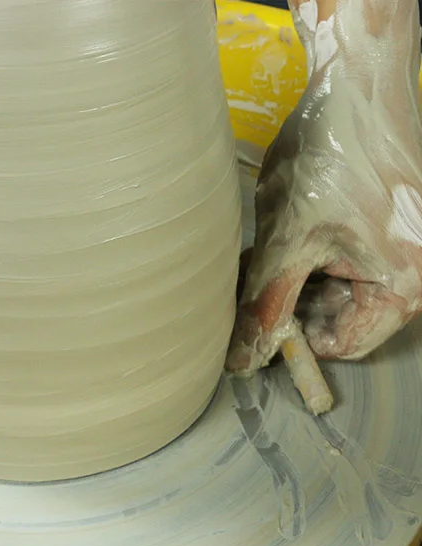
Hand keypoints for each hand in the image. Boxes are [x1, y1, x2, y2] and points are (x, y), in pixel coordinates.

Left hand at [226, 0, 421, 373]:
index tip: (256, 319)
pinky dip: (310, 258)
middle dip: (293, 304)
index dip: (294, 338)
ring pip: (335, 292)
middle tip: (255, 280)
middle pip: (339, 319)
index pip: (342, 345)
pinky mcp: (385, 228)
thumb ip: (266, 308)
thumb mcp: (287, 244)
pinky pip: (344, 263)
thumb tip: (241, 360)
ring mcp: (401, 248)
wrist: (354, 84)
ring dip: (296, 281)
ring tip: (267, 253)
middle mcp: (412, 272)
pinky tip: (285, 238)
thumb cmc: (330, 160)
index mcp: (403, 287)